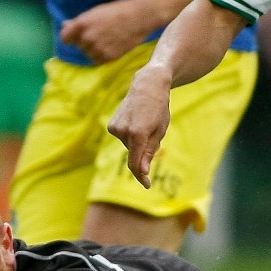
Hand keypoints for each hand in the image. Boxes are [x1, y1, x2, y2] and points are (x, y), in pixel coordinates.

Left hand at [58, 0, 156, 63]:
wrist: (138, 18)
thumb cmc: (116, 11)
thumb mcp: (94, 13)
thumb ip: (78, 22)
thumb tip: (65, 26)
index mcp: (81, 25)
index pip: (65, 38)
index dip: (70, 36)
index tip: (76, 35)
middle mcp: (87, 39)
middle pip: (79, 46)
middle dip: (85, 41)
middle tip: (99, 34)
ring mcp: (97, 49)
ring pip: (88, 54)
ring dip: (93, 49)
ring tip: (106, 40)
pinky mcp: (107, 58)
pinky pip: (97, 60)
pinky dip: (101, 55)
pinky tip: (110, 46)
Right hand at [107, 67, 172, 188]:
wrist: (147, 86)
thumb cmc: (158, 109)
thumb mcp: (159, 131)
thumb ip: (149, 152)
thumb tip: (141, 171)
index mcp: (138, 134)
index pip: (135, 163)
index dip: (141, 176)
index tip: (147, 185)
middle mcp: (123, 131)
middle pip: (133, 154)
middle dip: (143, 151)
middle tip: (153, 132)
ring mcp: (115, 128)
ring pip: (128, 147)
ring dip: (137, 142)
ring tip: (145, 123)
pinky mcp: (111, 126)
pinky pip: (123, 139)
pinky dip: (130, 136)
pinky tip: (136, 121)